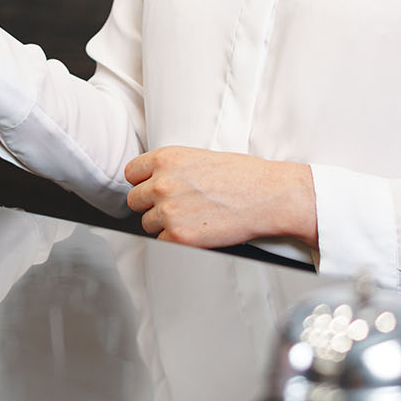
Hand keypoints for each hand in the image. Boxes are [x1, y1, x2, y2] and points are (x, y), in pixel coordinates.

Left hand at [124, 146, 316, 248]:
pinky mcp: (179, 236)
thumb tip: (153, 181)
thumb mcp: (199, 157)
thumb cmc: (242, 175)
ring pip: (147, 223)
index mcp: (166, 159)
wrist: (268, 196)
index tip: (153, 188)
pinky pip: (162, 242)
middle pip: (135, 200)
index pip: (132, 174)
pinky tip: (196, 230)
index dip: (143, 182)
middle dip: (152, 205)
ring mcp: (168, 211)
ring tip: (191, 217)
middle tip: (176, 206)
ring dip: (164, 224)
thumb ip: (171, 168)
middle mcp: (162, 183)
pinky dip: (176, 241)